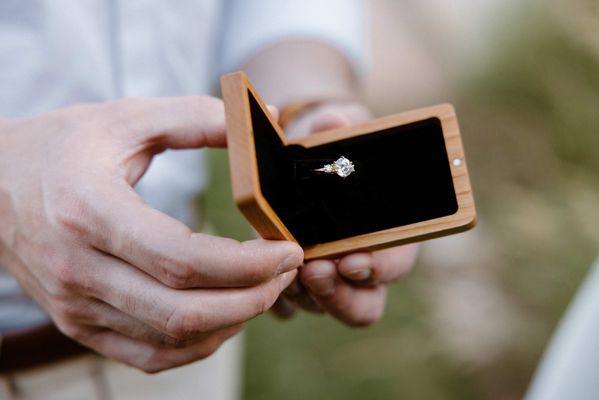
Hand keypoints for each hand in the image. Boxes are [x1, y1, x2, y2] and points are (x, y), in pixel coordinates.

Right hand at [0, 97, 302, 371]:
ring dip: (233, 322)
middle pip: (184, 311)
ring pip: (172, 340)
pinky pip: (150, 355)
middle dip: (253, 298)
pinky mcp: (79, 324)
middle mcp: (78, 269)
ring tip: (264, 289)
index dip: (248, 264)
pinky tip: (225, 316)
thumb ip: (193, 118)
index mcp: (89, 211)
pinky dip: (198, 344)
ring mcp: (76, 306)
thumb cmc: (61, 147)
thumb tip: (258, 127)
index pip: (183, 260)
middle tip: (287, 272)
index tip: (289, 250)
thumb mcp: (124, 118)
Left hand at [272, 101, 418, 325]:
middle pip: (361, 306)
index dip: (377, 269)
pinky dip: (278, 296)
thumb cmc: (335, 156)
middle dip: (337, 293)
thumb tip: (334, 123)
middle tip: (314, 270)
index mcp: (389, 239)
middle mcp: (362, 270)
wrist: (310, 168)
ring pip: (321, 306)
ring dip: (302, 292)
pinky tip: (264, 274)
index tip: (352, 260)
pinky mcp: (299, 288)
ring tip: (284, 266)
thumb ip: (341, 131)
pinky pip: (289, 308)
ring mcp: (331, 284)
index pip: (392, 266)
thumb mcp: (341, 137)